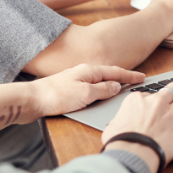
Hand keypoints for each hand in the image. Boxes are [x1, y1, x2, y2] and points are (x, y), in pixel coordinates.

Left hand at [28, 64, 145, 119]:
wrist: (30, 101)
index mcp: (89, 71)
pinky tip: (100, 97)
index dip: (130, 75)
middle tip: (136, 82)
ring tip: (122, 90)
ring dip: (111, 85)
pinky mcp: (68, 90)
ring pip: (99, 82)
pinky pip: (91, 89)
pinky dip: (100, 92)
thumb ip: (103, 90)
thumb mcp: (85, 94)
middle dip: (123, 78)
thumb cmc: (55, 96)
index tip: (142, 77)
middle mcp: (83, 73)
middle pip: (108, 75)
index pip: (116, 72)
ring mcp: (75, 81)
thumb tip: (116, 86)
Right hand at [102, 82, 172, 172]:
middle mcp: (157, 104)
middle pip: (172, 89)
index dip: (152, 100)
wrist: (129, 155)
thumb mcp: (111, 127)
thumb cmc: (119, 143)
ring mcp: (171, 116)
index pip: (149, 94)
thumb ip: (119, 121)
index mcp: (138, 100)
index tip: (153, 107)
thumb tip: (118, 125)